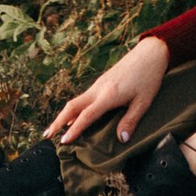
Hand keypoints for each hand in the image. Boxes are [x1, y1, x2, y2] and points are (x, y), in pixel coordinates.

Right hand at [45, 32, 170, 147]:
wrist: (149, 53)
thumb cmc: (149, 78)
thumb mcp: (144, 102)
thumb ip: (131, 120)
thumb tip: (120, 140)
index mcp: (109, 95)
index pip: (87, 115)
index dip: (74, 129)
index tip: (63, 142)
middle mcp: (99, 89)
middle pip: (72, 106)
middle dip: (58, 121)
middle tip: (46, 135)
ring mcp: (98, 84)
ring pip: (76, 101)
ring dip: (64, 115)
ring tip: (55, 130)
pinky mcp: (101, 82)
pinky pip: (83, 98)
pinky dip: (74, 109)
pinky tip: (74, 117)